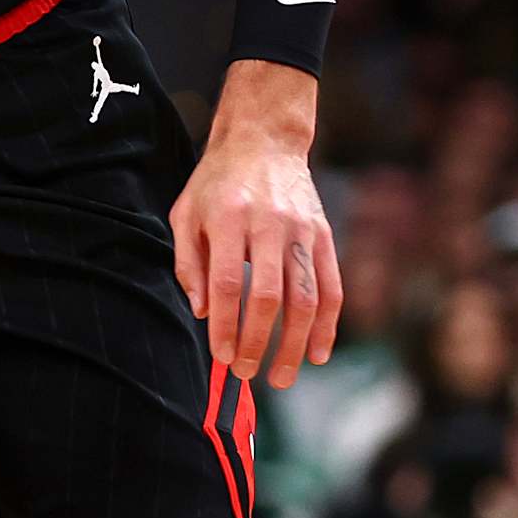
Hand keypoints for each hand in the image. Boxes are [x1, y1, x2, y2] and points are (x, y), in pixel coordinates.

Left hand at [170, 62, 342, 389]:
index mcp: (229, 217)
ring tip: (282, 377)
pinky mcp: (323, 235)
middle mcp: (270, 224)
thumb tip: (204, 313)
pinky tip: (319, 353)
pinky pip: (331, 286)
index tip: (221, 356)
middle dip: (258, 342)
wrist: (265, 141)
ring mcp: (302, 230)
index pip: (230, 282)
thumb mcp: (186, 213)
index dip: (226, 325)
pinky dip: (328, 324)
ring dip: (295, 343)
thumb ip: (190, 264)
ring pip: (306, 296)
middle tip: (246, 374)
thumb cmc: (217, 183)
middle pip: (270, 295)